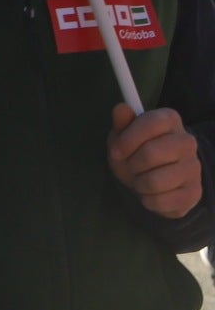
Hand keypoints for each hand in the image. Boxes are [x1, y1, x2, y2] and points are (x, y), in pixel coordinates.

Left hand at [109, 103, 203, 218]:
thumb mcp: (123, 135)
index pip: (151, 123)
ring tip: (140, 180)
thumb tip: (122, 108)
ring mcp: (194, 168)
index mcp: (170, 120)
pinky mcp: (194, 192)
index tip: (115, 151)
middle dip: (131, 164)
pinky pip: (162, 201)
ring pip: (155, 181)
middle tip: (130, 167)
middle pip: (151, 153)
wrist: (152, 179)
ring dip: (138, 184)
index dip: (128, 139)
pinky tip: (150, 193)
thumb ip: (122, 122)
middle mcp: (187, 141)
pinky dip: (148, 200)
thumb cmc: (135, 151)